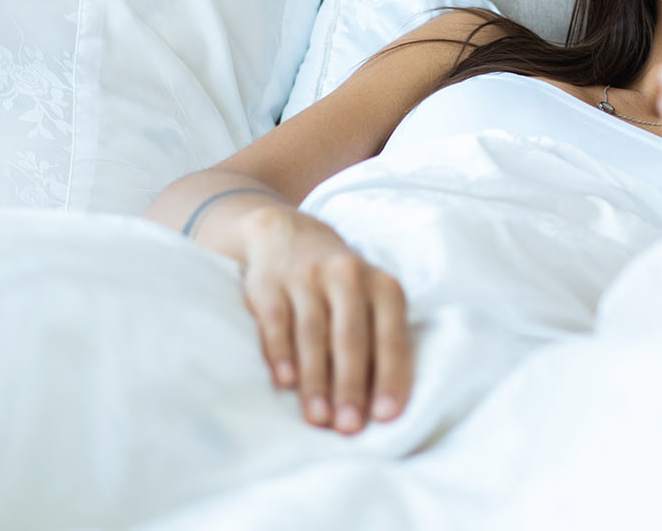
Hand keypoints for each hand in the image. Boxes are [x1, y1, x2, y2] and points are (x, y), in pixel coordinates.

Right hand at [237, 206, 411, 433]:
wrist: (288, 235)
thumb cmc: (341, 286)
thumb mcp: (370, 299)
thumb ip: (378, 340)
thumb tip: (381, 403)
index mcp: (383, 285)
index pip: (391, 336)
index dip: (389, 377)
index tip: (386, 415)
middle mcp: (349, 276)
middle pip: (351, 339)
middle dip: (351, 386)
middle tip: (348, 427)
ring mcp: (308, 278)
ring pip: (313, 335)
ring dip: (315, 381)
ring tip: (318, 418)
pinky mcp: (270, 284)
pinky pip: (276, 323)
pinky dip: (281, 354)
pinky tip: (285, 383)